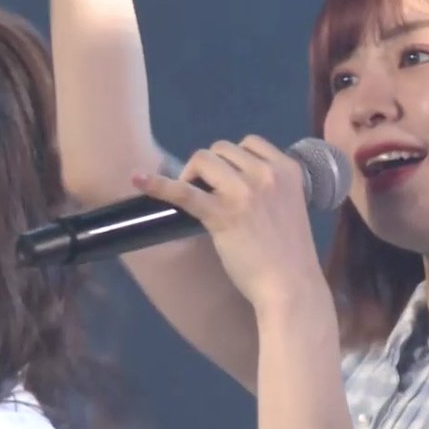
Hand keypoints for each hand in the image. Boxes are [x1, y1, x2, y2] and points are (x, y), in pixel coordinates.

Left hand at [131, 135, 331, 316]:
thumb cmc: (289, 254)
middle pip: (222, 148)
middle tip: (209, 193)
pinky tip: (137, 179)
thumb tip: (229, 181)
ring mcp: (244, 192)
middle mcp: (267, 174)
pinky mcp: (222, 214)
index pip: (250, 142)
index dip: (233, 159)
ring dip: (192, 174)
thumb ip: (266, 188)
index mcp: (288, 169)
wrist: (291, 286)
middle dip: (211, 167)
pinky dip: (157, 184)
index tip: (229, 179)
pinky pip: (183, 192)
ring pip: (203, 159)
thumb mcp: (288, 206)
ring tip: (193, 197)